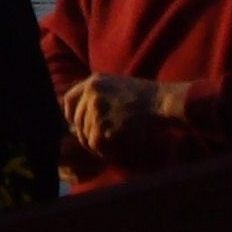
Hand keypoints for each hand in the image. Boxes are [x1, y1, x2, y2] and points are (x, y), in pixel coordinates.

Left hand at [62, 72, 185, 151]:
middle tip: (97, 142)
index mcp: (93, 81)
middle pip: (76, 120)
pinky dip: (102, 151)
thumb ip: (96, 95)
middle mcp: (91, 92)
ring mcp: (97, 108)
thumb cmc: (145, 95)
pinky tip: (112, 151)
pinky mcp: (104, 124)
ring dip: (95, 144)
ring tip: (109, 147)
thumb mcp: (115, 85)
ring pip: (85, 134)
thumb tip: (76, 119)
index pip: (69, 99)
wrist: (162, 101)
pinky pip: (95, 143)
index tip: (76, 125)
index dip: (70, 115)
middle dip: (85, 134)